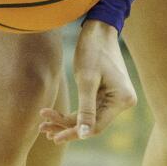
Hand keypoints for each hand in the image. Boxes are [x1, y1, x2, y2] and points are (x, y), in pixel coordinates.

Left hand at [40, 20, 134, 142]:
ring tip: (45, 125)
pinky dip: (72, 112)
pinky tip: (55, 117)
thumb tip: (85, 135)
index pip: (96, 126)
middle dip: (67, 127)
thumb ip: (86, 109)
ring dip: (66, 121)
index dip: (74, 133)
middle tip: (43, 129)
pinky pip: (89, 108)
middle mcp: (122, 102)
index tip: (54, 136)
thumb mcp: (87, 80)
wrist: (99, 29)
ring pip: (88, 117)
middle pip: (92, 123)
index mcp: (122, 99)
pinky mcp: (107, 94)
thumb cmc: (93, 50)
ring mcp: (115, 98)